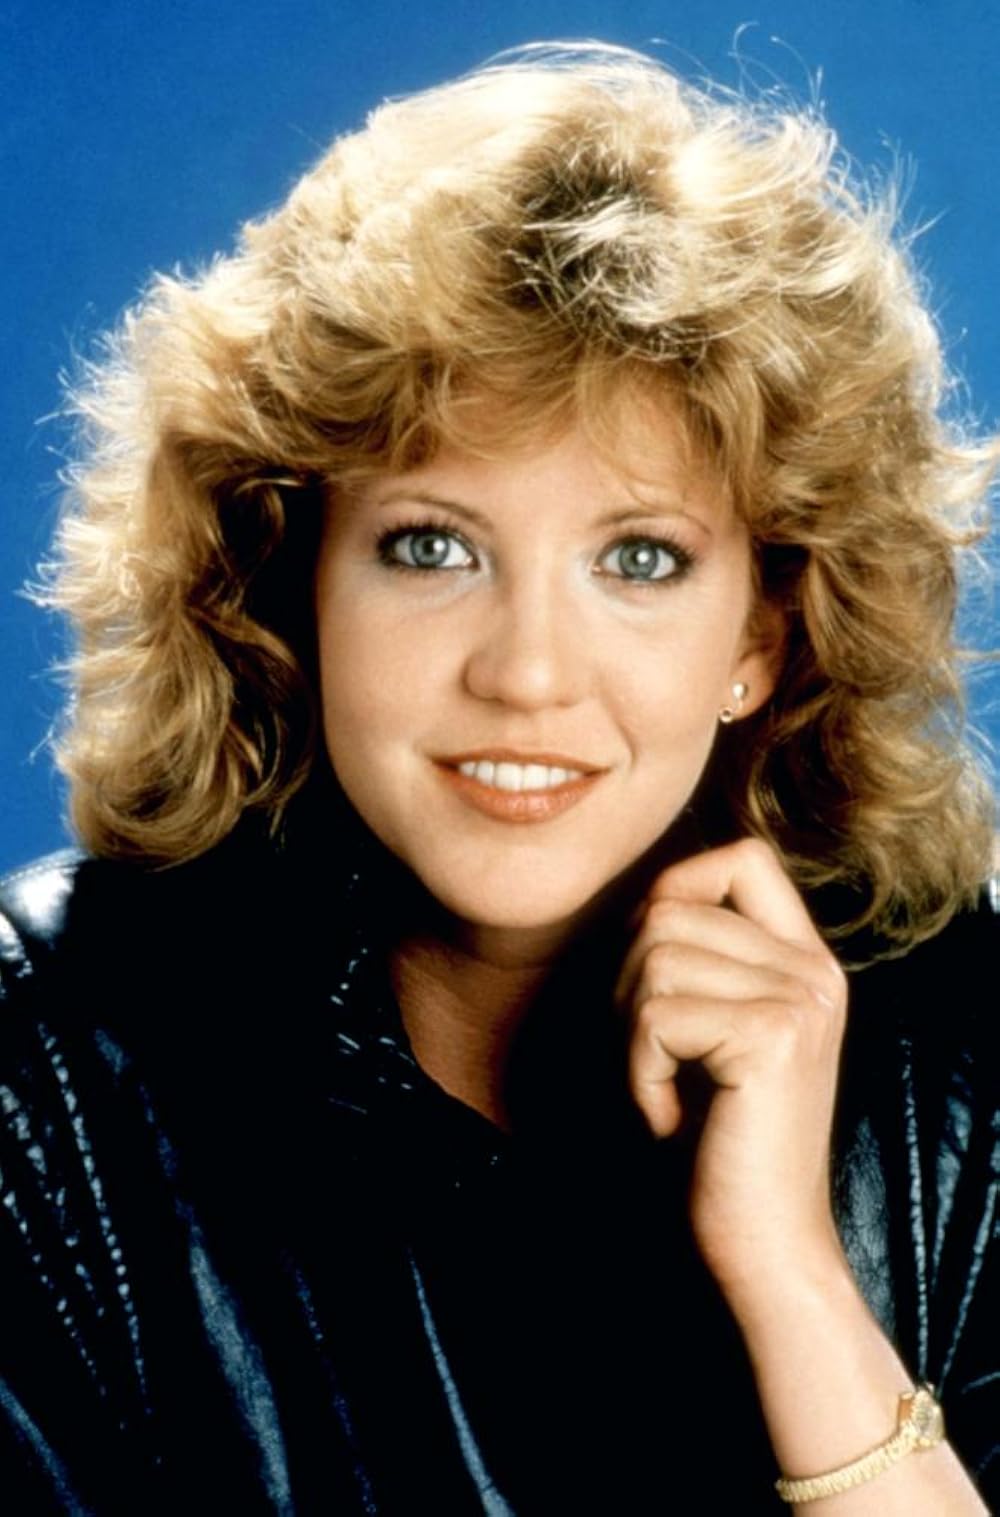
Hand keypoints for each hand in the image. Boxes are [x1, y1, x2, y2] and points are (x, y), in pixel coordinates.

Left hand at [615, 837, 847, 1311]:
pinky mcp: (773, 1036)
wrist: (760, 1245)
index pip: (742, 857)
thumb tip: (639, 901)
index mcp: (806, 961)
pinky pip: (654, 1015)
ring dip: (632, 1035)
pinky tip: (674, 1119)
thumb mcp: (708, 1033)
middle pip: (668, 908)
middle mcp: (814, 970)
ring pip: (654, 956)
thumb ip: (697, 960)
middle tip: (658, 1063)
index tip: (655, 972)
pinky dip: (639, 1073)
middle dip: (629, 985)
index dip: (677, 889)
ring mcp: (801, 998)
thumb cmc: (714, 1145)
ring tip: (670, 1091)